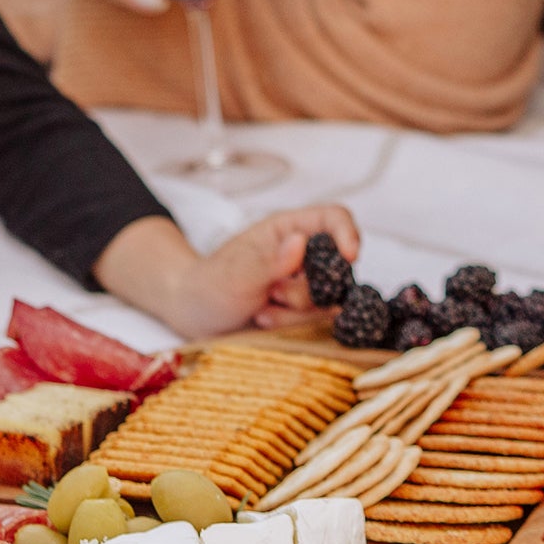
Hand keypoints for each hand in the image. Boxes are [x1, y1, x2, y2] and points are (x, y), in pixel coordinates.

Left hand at [92, 203, 359, 339]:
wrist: (193, 315)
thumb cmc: (210, 283)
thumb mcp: (236, 273)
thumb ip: (268, 261)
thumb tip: (300, 242)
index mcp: (288, 230)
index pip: (333, 218)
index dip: (347, 234)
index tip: (350, 258)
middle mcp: (302, 255)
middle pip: (337, 268)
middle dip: (307, 290)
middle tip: (273, 294)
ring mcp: (304, 285)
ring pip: (327, 300)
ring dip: (294, 312)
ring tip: (261, 310)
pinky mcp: (302, 312)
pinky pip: (316, 323)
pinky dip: (291, 326)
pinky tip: (263, 321)